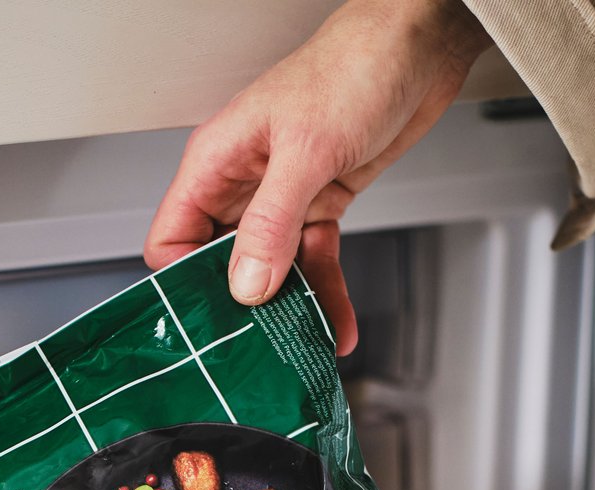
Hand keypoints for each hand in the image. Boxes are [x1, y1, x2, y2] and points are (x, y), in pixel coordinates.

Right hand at [144, 0, 489, 353]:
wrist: (422, 41)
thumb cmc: (356, 64)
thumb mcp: (307, 149)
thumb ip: (271, 223)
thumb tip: (245, 283)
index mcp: (217, 161)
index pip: (172, 238)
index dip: (184, 280)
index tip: (208, 314)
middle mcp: (243, 183)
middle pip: (219, 263)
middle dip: (238, 305)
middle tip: (253, 343)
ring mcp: (281, 197)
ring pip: (270, 270)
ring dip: (287, 308)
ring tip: (299, 342)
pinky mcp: (319, 204)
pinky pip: (312, 261)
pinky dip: (324, 293)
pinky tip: (335, 323)